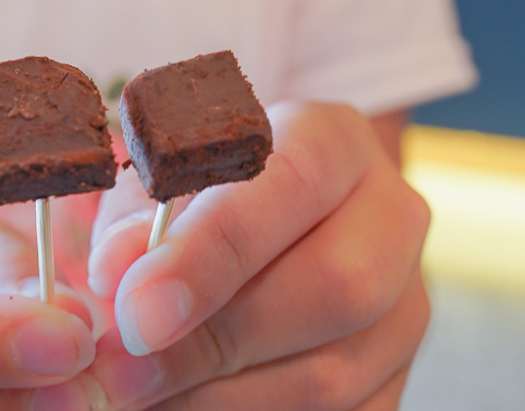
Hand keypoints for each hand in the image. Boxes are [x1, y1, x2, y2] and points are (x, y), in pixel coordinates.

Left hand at [81, 101, 431, 410]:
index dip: (212, 253)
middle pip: (334, 286)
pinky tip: (184, 407)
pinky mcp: (395, 375)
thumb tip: (118, 271)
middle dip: (213, 341)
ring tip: (140, 393)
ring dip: (220, 397)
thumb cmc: (201, 196)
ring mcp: (406, 305)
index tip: (135, 310)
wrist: (266, 228)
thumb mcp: (162, 184)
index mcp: (334, 141)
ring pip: (334, 373)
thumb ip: (139, 221)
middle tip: (122, 370)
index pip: (292, 184)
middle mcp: (389, 217)